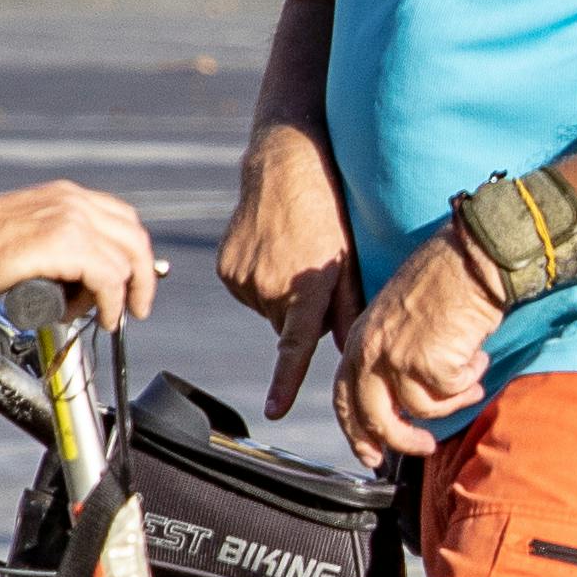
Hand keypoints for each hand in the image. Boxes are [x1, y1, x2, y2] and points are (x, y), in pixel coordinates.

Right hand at [0, 181, 161, 323]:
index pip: (121, 217)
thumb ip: (59, 246)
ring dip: (121, 296)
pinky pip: (109, 277)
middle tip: (137, 307)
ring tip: (103, 316)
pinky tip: (104, 317)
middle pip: (133, 236)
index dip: (135, 252)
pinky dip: (112, 302)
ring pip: (126, 259)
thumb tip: (86, 277)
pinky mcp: (65, 242)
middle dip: (143, 276)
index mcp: (64, 195)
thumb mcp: (29, 237)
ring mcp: (70, 218)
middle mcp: (72, 200)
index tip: (136, 281)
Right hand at [215, 122, 361, 420]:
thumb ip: (349, 308)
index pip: (296, 345)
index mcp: (307, 288)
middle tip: (311, 271)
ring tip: (290, 253)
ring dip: (279, 294)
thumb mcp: (350, 259)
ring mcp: (243, 278)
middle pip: (287, 327)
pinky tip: (271, 249)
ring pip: (267, 309)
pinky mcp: (225, 268)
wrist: (285, 165)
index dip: (286, 382)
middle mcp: (271, 287)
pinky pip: (248, 292)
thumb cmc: (329, 212)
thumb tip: (348, 349)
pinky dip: (260, 280)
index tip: (275, 411)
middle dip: (300, 312)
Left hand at [335, 231, 505, 461]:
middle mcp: (371, 350)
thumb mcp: (399, 319)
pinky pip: (452, 394)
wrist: (472, 256)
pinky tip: (477, 356)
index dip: (357, 434)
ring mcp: (397, 358)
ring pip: (422, 410)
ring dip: (453, 400)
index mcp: (359, 339)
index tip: (372, 456)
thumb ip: (390, 358)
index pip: (344, 399)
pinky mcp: (428, 363)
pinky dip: (470, 380)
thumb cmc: (445, 281)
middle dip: (402, 441)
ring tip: (470, 375)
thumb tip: (402, 406)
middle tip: (427, 448)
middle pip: (375, 418)